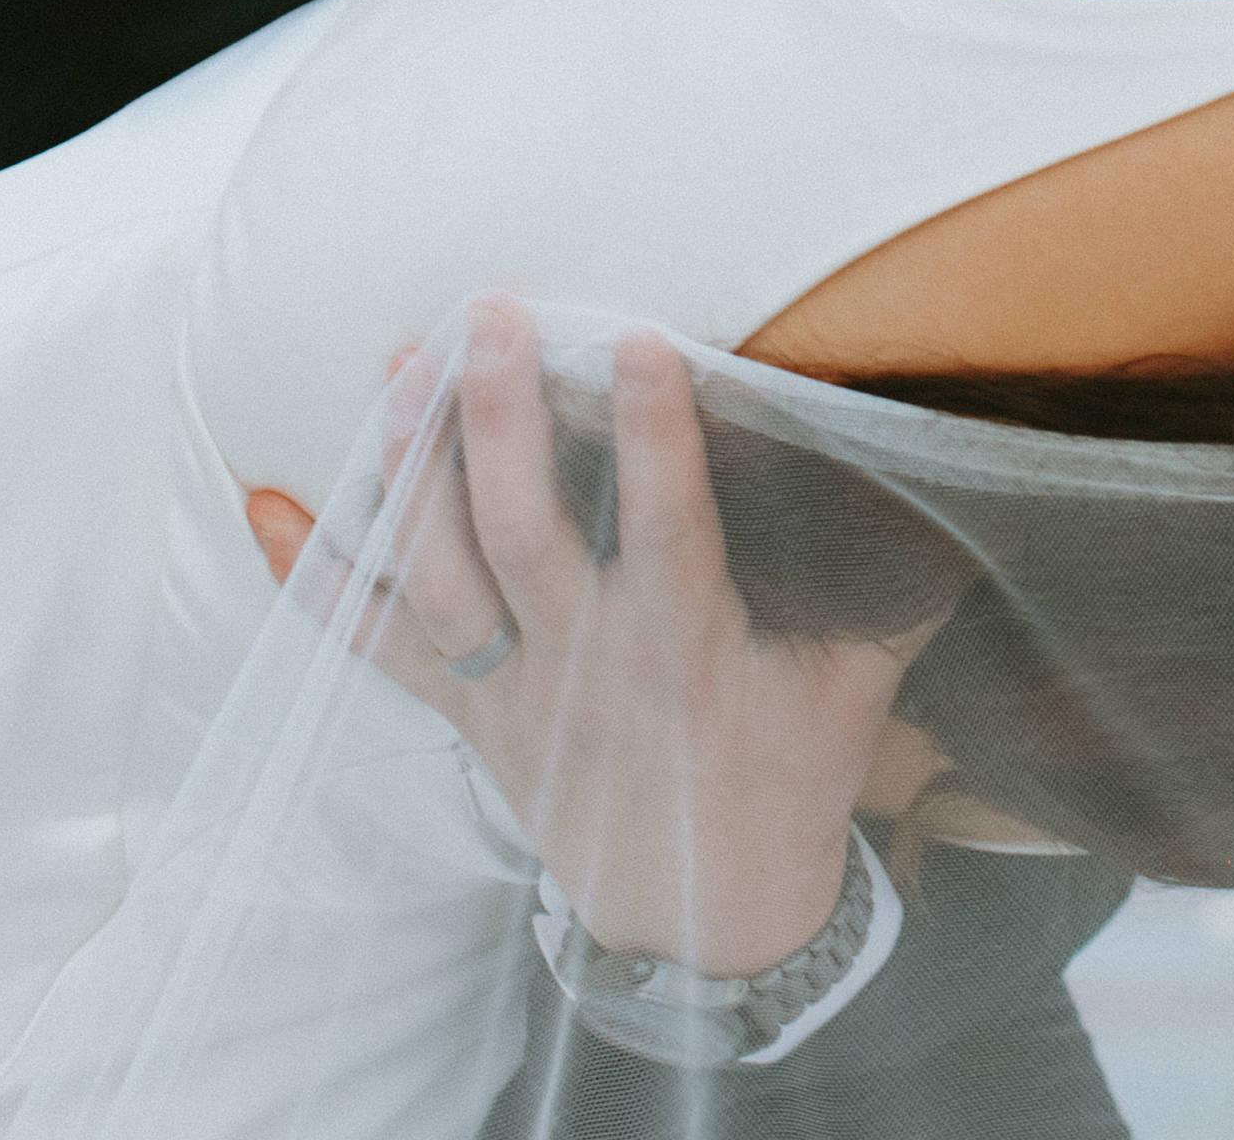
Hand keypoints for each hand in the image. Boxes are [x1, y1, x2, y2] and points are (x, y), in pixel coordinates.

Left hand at [247, 305, 931, 979]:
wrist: (704, 917)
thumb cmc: (786, 776)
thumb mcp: (856, 685)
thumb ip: (895, 584)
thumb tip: (967, 476)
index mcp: (688, 648)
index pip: (671, 528)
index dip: (655, 439)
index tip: (645, 343)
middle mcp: (586, 662)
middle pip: (524, 536)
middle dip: (501, 422)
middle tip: (489, 316)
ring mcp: (508, 691)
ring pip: (439, 576)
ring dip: (408, 470)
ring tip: (396, 368)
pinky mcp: (461, 710)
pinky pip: (370, 646)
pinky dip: (311, 577)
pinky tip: (266, 506)